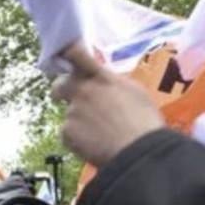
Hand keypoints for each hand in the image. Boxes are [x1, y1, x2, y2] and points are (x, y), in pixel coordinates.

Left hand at [52, 43, 165, 166]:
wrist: (138, 149)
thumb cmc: (144, 122)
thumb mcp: (134, 92)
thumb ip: (113, 84)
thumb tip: (106, 83)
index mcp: (101, 77)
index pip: (76, 56)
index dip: (66, 54)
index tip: (63, 55)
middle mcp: (83, 90)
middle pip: (60, 85)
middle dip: (62, 92)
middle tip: (72, 102)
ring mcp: (73, 111)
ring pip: (69, 115)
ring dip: (79, 122)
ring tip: (101, 135)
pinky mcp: (66, 132)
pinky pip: (67, 135)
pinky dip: (77, 140)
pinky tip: (94, 145)